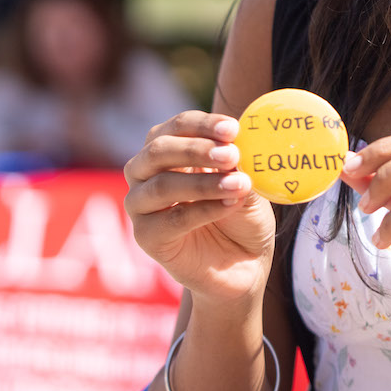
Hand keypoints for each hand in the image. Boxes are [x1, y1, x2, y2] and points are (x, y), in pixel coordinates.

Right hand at [123, 111, 276, 302]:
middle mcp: (147, 174)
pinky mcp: (146, 238)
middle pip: (158, 150)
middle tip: (231, 154)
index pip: (178, 127)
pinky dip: (203, 210)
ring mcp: (141, 206)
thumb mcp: (249, 184)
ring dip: (203, 183)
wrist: (244, 265)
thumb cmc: (243, 215)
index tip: (233, 128)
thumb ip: (240, 165)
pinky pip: (171, 220)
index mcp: (171, 151)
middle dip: (196, 149)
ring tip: (240, 185)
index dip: (203, 125)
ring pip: (161, 186)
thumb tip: (239, 145)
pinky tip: (230, 206)